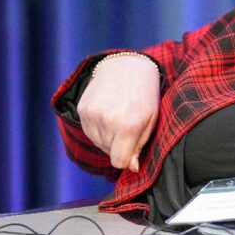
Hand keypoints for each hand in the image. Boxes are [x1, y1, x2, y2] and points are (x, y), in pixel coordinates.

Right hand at [76, 55, 160, 171]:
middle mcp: (107, 122)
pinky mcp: (83, 109)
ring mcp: (92, 115)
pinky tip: (108, 114)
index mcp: (128, 127)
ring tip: (118, 118)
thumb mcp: (151, 122)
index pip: (119, 162)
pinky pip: (89, 131)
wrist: (127, 66)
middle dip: (119, 146)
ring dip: (108, 137)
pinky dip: (98, 128)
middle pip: (108, 153)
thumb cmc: (145, 96)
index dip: (126, 159)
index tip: (132, 150)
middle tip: (128, 126)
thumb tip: (131, 169)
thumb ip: (139, 147)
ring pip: (98, 143)